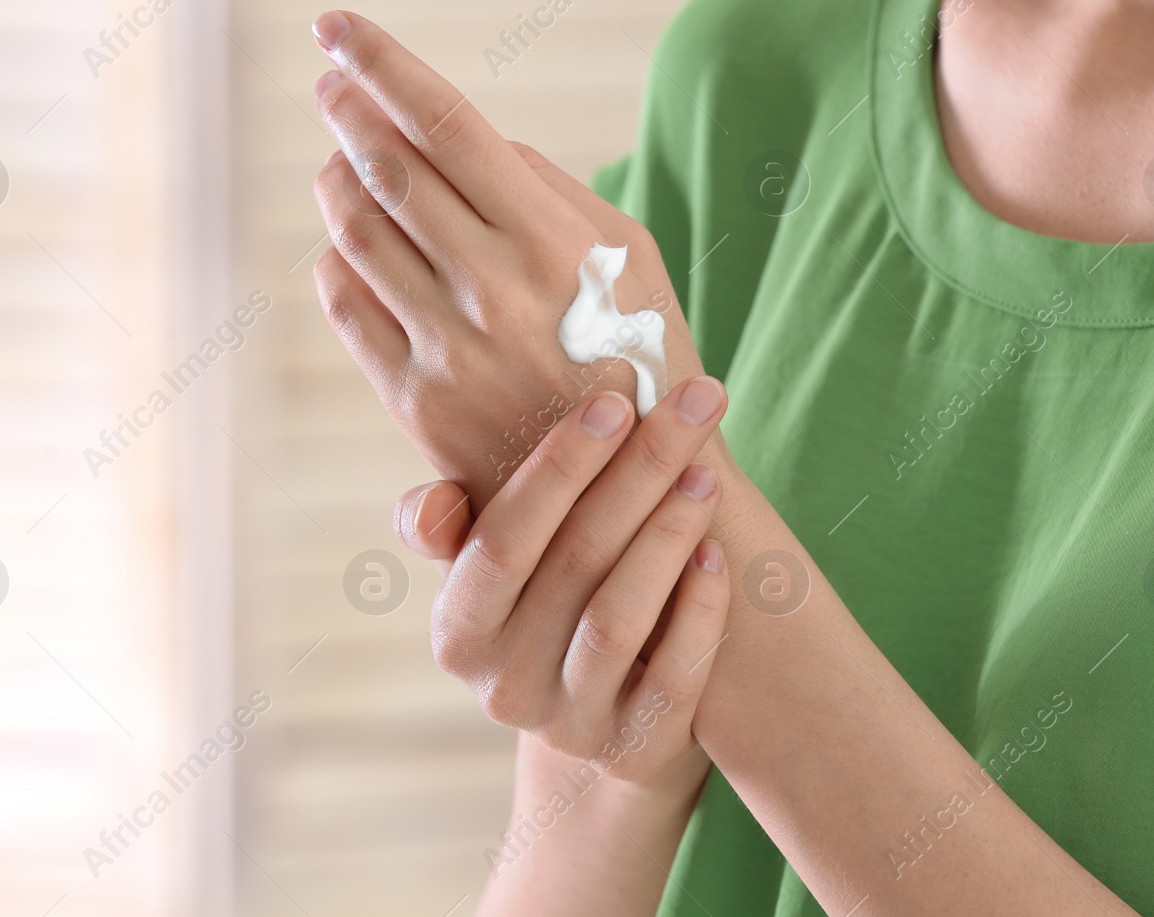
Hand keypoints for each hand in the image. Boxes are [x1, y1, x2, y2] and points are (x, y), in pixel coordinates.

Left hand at [310, 10, 705, 509]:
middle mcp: (494, 289)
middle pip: (388, 169)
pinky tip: (351, 244)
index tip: (336, 25)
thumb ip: (551, 187)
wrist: (630, 495)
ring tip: (342, 161)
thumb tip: (466, 141)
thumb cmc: (638, 352)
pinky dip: (338, 258)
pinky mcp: (414, 399)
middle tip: (331, 84)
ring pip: (356, 232)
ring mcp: (447, 348)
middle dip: (348, 112)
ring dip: (338, 179)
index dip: (382, 63)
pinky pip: (346, 304)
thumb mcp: (631, 255)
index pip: (446, 122)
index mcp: (553, 240)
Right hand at [393, 375, 731, 781]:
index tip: (616, 402)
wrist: (602, 717)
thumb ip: (454, 523)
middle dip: (639, 472)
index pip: (502, 540)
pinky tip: (720, 554)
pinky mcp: (636, 751)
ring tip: (706, 474)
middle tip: (692, 405)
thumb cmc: (545, 604)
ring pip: (619, 620)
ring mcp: (571, 725)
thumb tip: (433, 506)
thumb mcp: (491, 570)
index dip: (559, 469)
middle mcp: (504, 686)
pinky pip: (673, 677)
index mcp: (458, 630)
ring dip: (668, 535)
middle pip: (575, 563)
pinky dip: (699, 610)